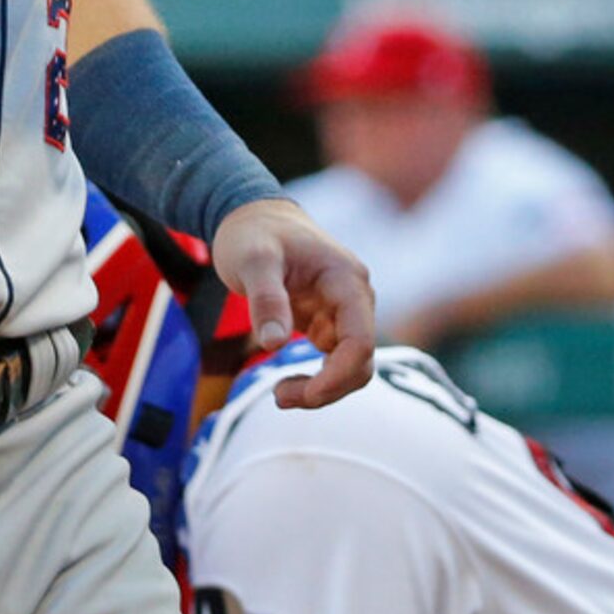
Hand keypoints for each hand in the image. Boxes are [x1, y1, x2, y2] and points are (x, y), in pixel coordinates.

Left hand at [208, 198, 375, 408]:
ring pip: (352, 366)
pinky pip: (337, 362)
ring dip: (323, 389)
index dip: (337, 377)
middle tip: (278, 396)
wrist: (254, 217)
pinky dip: (317, 381)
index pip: (360, 341)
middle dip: (327, 389)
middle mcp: (355, 297)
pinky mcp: (331, 321)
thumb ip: (266, 299)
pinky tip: (285, 382)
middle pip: (361, 361)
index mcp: (346, 280)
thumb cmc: (253, 234)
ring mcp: (345, 311)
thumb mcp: (252, 261)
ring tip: (279, 392)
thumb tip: (275, 344)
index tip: (300, 394)